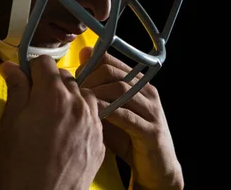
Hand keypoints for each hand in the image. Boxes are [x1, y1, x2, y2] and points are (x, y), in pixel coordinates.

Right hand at [0, 55, 105, 189]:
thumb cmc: (19, 165)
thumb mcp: (9, 124)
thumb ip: (16, 90)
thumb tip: (11, 65)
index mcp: (54, 95)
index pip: (45, 62)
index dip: (32, 69)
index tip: (25, 81)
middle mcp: (78, 103)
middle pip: (65, 77)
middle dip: (50, 83)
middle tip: (36, 103)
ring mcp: (93, 121)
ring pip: (83, 94)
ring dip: (70, 98)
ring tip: (54, 116)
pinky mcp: (100, 140)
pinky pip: (93, 116)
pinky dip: (82, 116)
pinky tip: (68, 131)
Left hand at [76, 47, 183, 189]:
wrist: (156, 168)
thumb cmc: (130, 139)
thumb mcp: (112, 113)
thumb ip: (99, 92)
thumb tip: (81, 66)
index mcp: (140, 84)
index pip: (112, 62)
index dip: (88, 68)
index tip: (74, 79)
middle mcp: (148, 93)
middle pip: (114, 73)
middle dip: (90, 81)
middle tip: (74, 94)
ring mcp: (152, 111)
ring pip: (121, 90)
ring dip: (97, 95)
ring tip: (81, 104)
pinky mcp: (151, 131)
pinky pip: (127, 116)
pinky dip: (108, 113)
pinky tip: (94, 117)